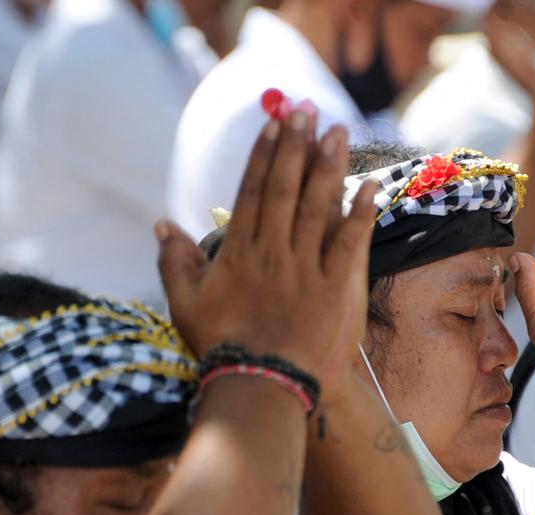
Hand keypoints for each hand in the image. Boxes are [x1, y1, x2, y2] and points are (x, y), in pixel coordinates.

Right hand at [155, 116, 378, 380]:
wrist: (258, 387)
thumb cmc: (220, 348)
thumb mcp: (184, 304)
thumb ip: (174, 261)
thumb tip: (161, 223)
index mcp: (238, 250)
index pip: (253, 190)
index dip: (265, 153)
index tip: (276, 123)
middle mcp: (272, 251)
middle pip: (286, 186)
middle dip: (297, 144)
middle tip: (308, 108)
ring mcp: (304, 268)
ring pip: (318, 206)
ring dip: (329, 166)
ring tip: (338, 131)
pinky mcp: (335, 288)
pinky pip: (350, 243)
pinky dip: (361, 213)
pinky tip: (372, 186)